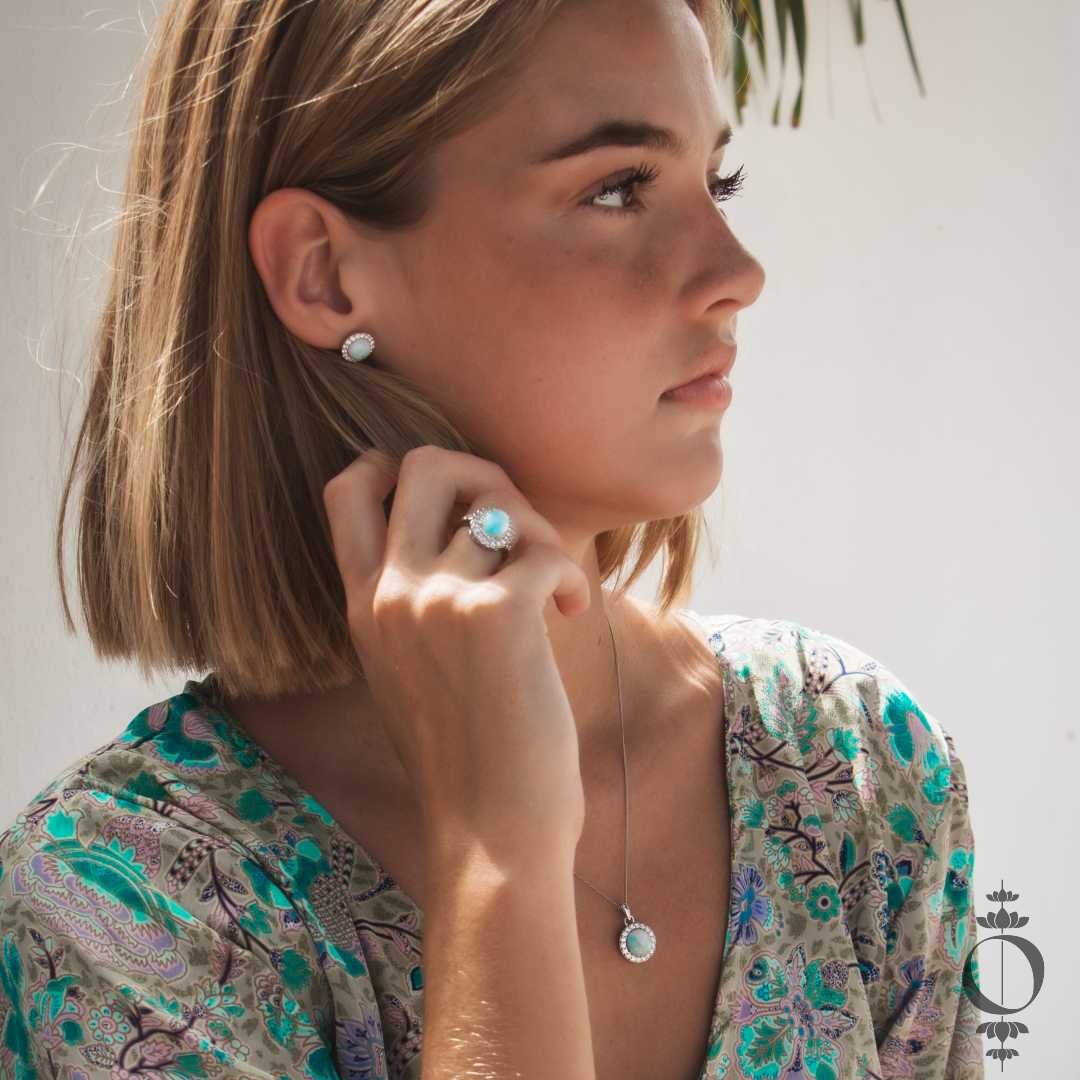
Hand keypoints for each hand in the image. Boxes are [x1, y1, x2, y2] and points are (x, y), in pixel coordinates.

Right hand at [323, 445, 592, 853]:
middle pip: (425, 463)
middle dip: (481, 474)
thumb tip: (470, 536)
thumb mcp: (408, 674)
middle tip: (513, 526)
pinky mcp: (498, 615)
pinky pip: (544, 549)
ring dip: (541, 536)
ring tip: (553, 587)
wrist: (490, 836)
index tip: (448, 500)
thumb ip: (415, 605)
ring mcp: (439, 600)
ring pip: (500, 506)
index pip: (347, 490)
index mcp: (363, 606)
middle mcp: (392, 593)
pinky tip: (572, 611)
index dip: (394, 466)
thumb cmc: (465, 762)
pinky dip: (569, 574)